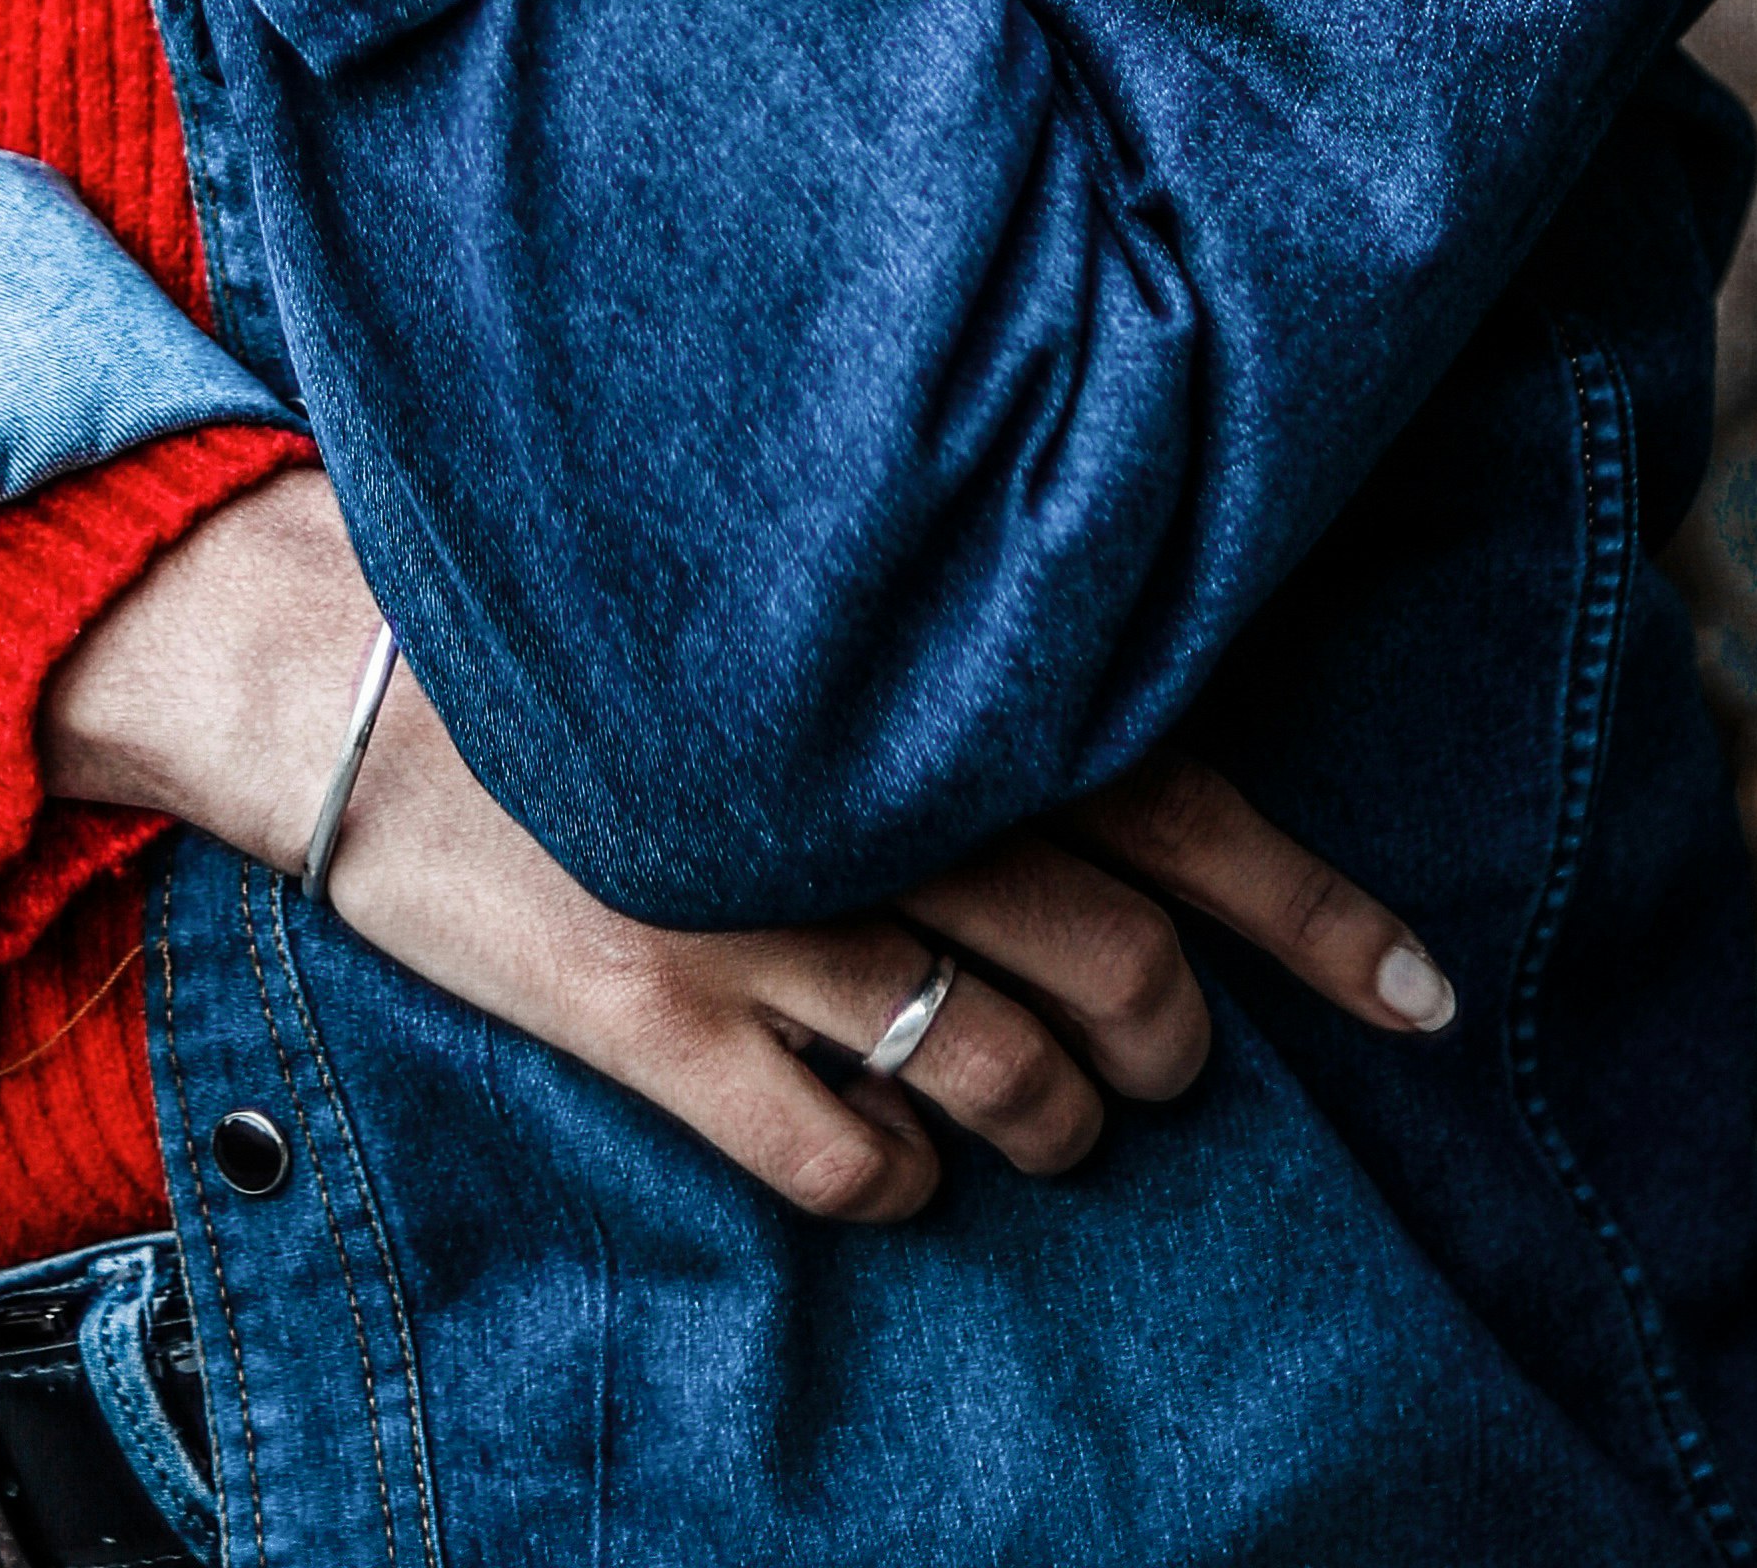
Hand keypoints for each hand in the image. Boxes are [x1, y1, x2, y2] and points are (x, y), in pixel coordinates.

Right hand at [40, 474, 1452, 1228]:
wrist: (326, 640)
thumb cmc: (583, 596)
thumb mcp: (776, 582)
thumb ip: (938, 645)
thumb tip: (1114, 720)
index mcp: (910, 670)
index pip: (1179, 790)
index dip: (1316, 909)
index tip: (1430, 998)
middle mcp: (857, 786)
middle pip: (1114, 961)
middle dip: (1174, 1040)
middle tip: (1171, 1058)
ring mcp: (752, 903)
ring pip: (1002, 1073)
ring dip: (1059, 1124)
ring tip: (1058, 1121)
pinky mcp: (643, 1003)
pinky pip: (845, 1150)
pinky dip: (908, 1174)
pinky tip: (905, 1157)